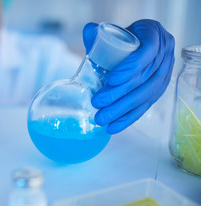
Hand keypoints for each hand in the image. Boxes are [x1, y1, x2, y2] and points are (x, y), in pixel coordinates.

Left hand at [83, 19, 174, 133]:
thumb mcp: (114, 31)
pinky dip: (128, 118)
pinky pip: (145, 106)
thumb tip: (89, 31)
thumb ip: (98, 33)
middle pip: (142, 80)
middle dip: (118, 95)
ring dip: (121, 110)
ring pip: (144, 96)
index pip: (146, 54)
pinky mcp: (158, 92)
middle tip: (97, 103)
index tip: (110, 79)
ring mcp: (163, 75)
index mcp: (155, 36)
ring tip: (101, 118)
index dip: (130, 68)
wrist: (140, 44)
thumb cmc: (126, 36)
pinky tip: (113, 126)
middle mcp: (164, 56)